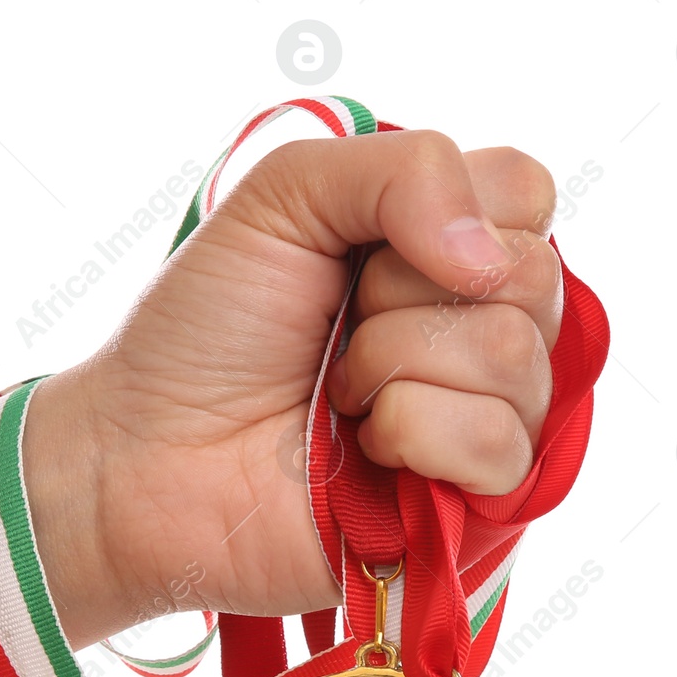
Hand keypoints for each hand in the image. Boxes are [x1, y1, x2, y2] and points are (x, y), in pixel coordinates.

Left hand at [24, 130, 564, 641]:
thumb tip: (492, 255)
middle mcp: (477, 332)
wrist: (145, 455)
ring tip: (334, 397)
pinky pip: (501, 445)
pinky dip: (412, 434)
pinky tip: (359, 449)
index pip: (526, 195)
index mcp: (445, 252)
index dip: (447, 214)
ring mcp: (479, 421)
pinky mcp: (469, 507)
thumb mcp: (285, 196)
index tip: (358, 254)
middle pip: (531, 278)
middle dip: (401, 296)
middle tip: (332, 334)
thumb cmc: (203, 334)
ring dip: (392, 366)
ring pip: (515, 359)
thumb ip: (405, 168)